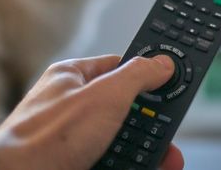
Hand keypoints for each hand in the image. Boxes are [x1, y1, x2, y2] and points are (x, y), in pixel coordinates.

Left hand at [0, 55, 183, 169]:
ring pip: (119, 144)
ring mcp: (71, 141)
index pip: (118, 68)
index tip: (172, 85)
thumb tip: (162, 62)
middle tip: (170, 137)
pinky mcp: (74, 164)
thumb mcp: (106, 95)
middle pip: (124, 112)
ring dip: (146, 153)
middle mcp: (70, 108)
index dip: (146, 76)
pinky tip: (142, 168)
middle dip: (151, 126)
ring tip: (164, 161)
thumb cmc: (48, 136)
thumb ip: (138, 75)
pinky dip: (129, 166)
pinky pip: (110, 162)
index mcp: (72, 78)